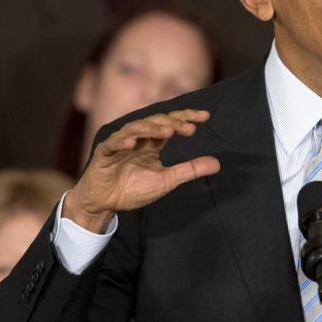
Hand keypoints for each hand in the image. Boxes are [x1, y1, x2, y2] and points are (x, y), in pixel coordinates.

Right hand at [63, 109, 219, 232]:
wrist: (104, 204)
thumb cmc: (133, 189)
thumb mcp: (167, 180)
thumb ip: (190, 170)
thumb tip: (217, 163)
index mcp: (152, 142)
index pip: (171, 123)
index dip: (186, 117)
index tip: (206, 116)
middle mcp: (137, 138)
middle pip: (156, 121)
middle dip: (173, 123)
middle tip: (190, 128)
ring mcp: (120, 143)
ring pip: (136, 128)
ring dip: (151, 128)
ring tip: (167, 132)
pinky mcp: (104, 153)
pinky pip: (112, 143)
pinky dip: (122, 141)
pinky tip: (133, 142)